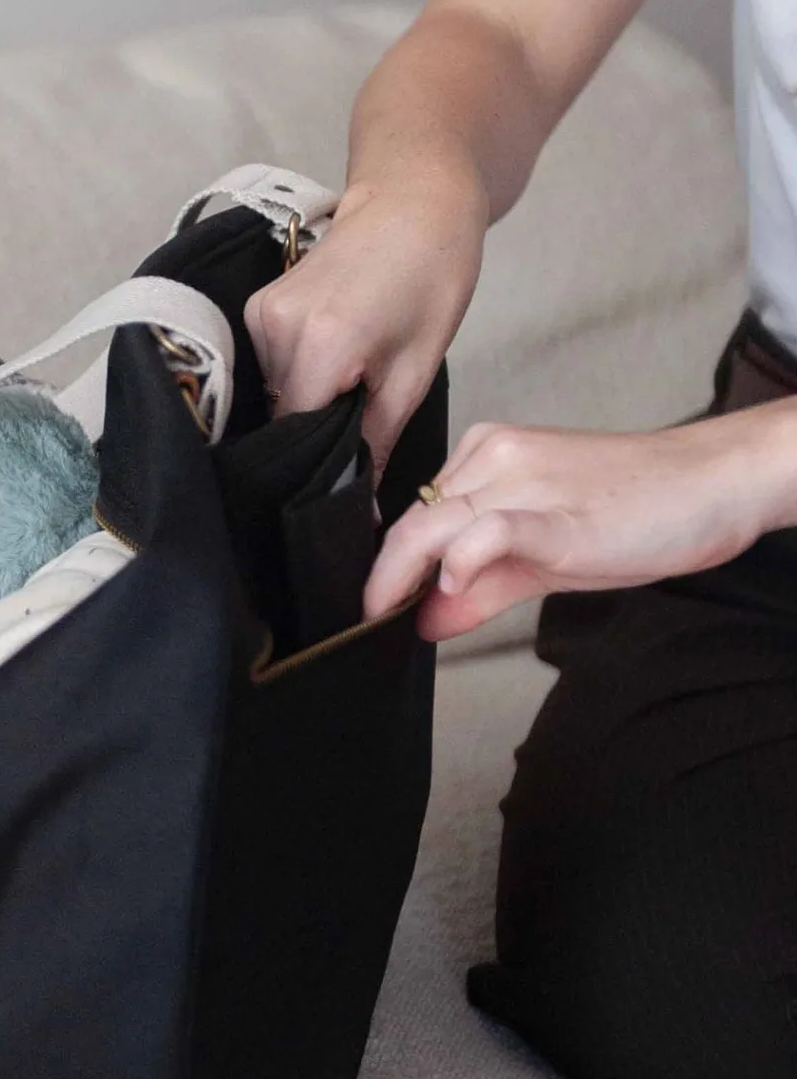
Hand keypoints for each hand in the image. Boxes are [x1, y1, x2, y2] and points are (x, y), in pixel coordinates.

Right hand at [244, 174, 485, 471]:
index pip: (299, 436)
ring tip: (352, 386)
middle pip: (283, 415)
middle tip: (361, 432)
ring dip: (308, 403)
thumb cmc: (432, 277)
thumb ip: (378, 441)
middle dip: (317, 434)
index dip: (324, 465)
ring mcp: (259, 314)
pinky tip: (333, 361)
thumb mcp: (416, 368)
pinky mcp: (256, 307)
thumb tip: (362, 509)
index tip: (349, 482)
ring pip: (275, 393)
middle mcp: (276, 329)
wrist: (413, 201)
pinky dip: (299, 376)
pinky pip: (270, 366)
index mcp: (321, 344)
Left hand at [363, 406, 796, 640]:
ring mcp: (524, 480)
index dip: (387, 566)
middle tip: (365, 621)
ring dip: (402, 575)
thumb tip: (425, 621)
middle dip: (382, 577)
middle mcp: (494, 458)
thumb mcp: (545, 557)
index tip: (371, 606)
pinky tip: (448, 585)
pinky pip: (490, 528)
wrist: (713, 483)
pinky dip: (460, 559)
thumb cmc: (638, 512)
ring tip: (388, 614)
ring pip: (436, 523)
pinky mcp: (559, 511)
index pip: (416, 516)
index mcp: (486, 457)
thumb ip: (484, 587)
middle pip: (414, 522)